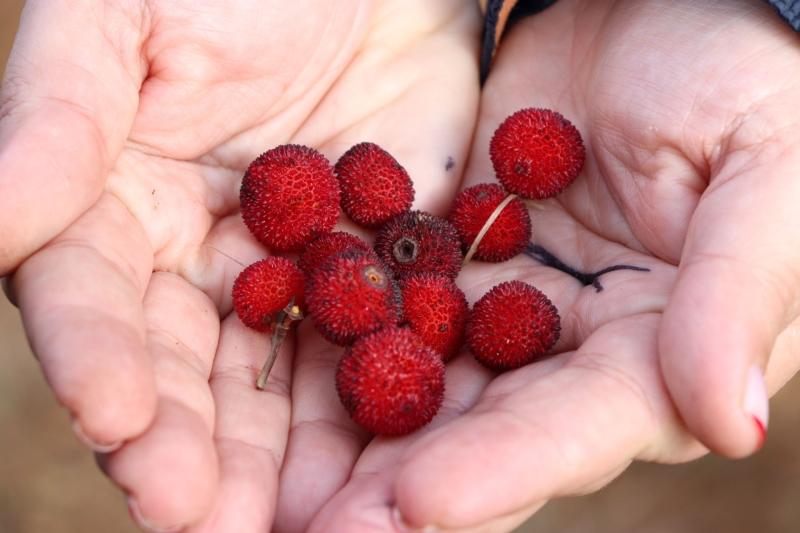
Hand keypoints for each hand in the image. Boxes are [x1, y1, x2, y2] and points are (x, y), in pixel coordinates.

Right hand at [0, 1, 478, 529]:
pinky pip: (363, 348)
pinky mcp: (370, 272)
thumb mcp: (126, 19)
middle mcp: (195, 258)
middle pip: (176, 370)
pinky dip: (362, 405)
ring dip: (260, 462)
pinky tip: (370, 460)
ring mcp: (287, 274)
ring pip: (264, 386)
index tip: (115, 418)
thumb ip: (55, 117)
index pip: (88, 298)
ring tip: (268, 528)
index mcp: (116, 201)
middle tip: (192, 521)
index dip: (95, 359)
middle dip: (179, 446)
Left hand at [302, 1, 799, 529]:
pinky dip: (335, 338)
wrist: (657, 12)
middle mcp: (569, 352)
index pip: (578, 429)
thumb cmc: (739, 82)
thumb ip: (741, 294)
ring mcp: (500, 307)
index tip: (417, 506)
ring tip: (272, 496)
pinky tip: (270, 375)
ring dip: (348, 437)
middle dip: (398, 489)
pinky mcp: (450, 259)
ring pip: (419, 382)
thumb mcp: (766, 174)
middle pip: (482, 433)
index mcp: (656, 354)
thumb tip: (733, 426)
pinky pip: (387, 303)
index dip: (502, 470)